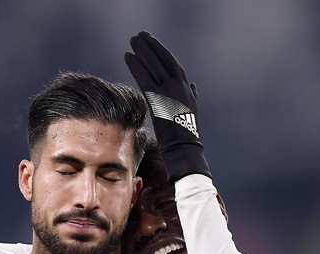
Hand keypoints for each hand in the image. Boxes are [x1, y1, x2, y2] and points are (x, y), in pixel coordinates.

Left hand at [125, 30, 210, 179]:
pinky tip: (127, 56)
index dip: (162, 54)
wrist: (185, 150)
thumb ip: (191, 97)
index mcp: (186, 91)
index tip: (152, 44)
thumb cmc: (186, 140)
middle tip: (140, 36)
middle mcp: (180, 87)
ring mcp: (170, 92)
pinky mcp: (159, 99)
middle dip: (152, 47)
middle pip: (164, 60)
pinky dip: (136, 66)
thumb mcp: (191, 114)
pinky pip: (145, 77)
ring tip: (133, 40)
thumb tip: (192, 86)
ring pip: (154, 65)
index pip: (173, 66)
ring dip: (143, 51)